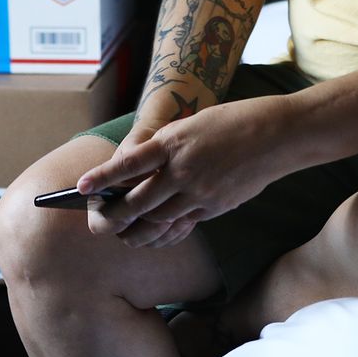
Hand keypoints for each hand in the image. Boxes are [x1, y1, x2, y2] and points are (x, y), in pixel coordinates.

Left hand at [80, 96, 294, 248]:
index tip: (81, 187)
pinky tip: (157, 233)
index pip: (129, 164)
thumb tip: (141, 172)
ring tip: (124, 234)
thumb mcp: (191, 125)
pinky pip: (184, 224)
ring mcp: (201, 192)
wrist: (276, 135)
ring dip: (138, 230)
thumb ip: (166, 148)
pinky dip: (167, 230)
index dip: (102, 178)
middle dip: (114, 216)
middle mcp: (183, 170)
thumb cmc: (232, 122)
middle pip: (138, 203)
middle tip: (100, 222)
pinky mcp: (216, 207)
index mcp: (173, 143)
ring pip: (159, 220)